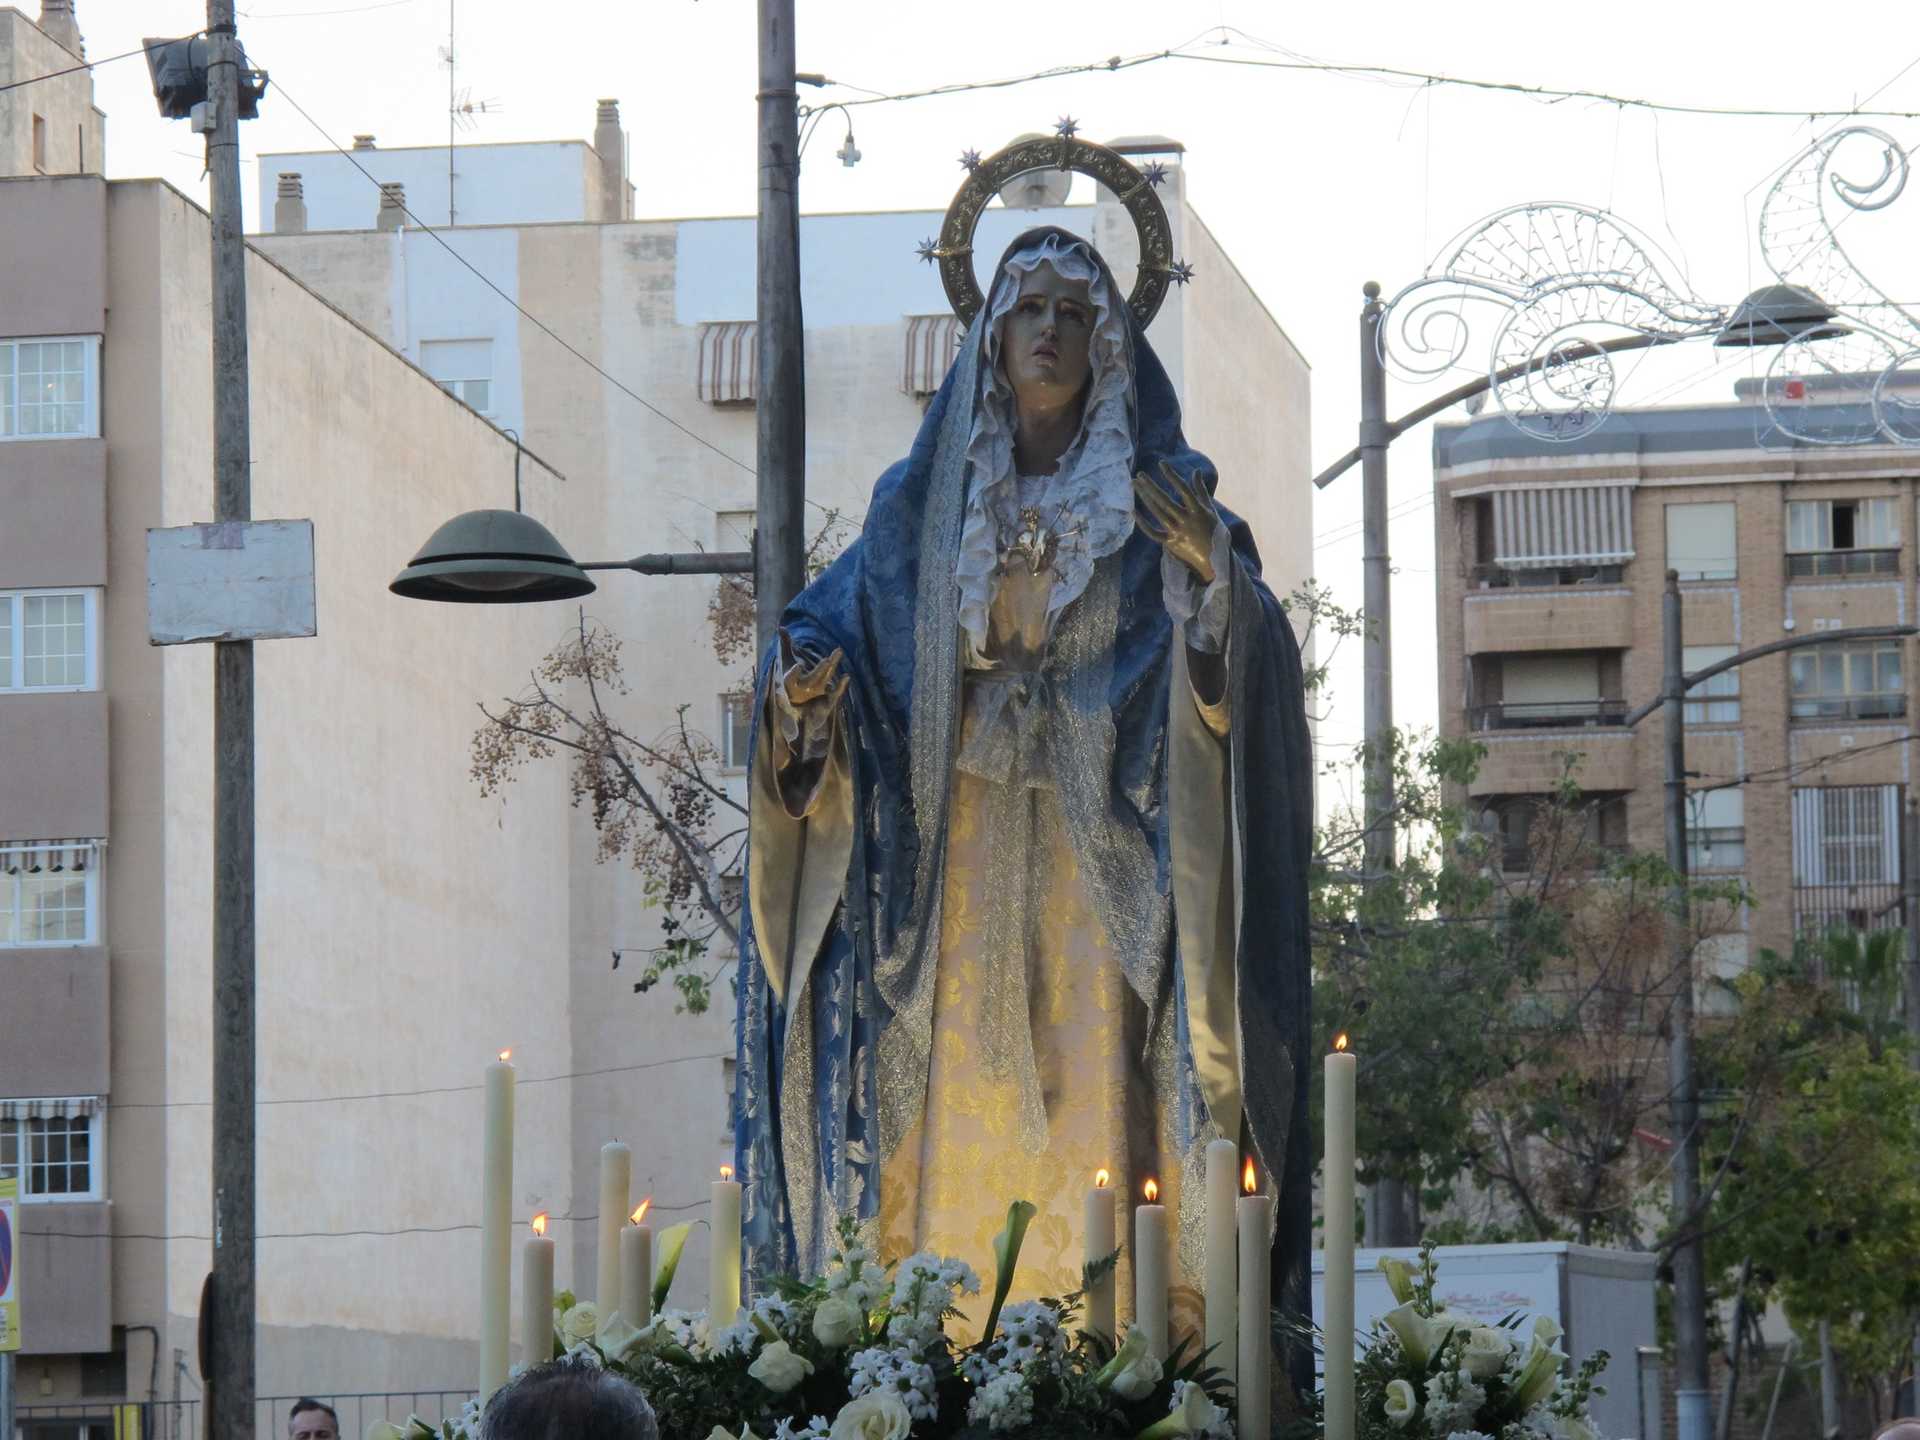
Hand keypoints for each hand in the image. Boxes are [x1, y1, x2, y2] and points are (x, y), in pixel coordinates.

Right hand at [778, 629, 848, 713]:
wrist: (798, 700)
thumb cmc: (790, 676)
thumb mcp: (786, 661)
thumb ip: (785, 645)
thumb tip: (781, 627)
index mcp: (790, 683)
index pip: (790, 679)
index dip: (794, 674)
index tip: (798, 665)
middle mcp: (803, 688)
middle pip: (812, 680)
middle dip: (820, 670)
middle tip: (826, 660)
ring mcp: (816, 692)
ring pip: (825, 680)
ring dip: (831, 667)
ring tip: (838, 651)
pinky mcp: (826, 695)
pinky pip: (834, 692)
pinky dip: (841, 686)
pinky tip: (846, 676)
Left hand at [1133, 460, 1219, 584]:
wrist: (1215, 560)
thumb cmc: (1215, 532)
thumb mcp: (1210, 510)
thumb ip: (1201, 490)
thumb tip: (1196, 471)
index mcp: (1198, 511)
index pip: (1183, 489)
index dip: (1172, 475)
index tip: (1161, 463)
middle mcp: (1186, 520)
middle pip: (1165, 500)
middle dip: (1151, 486)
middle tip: (1139, 474)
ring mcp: (1177, 532)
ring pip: (1157, 512)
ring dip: (1145, 498)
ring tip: (1135, 486)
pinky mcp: (1170, 543)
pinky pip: (1153, 532)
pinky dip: (1142, 523)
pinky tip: (1134, 511)